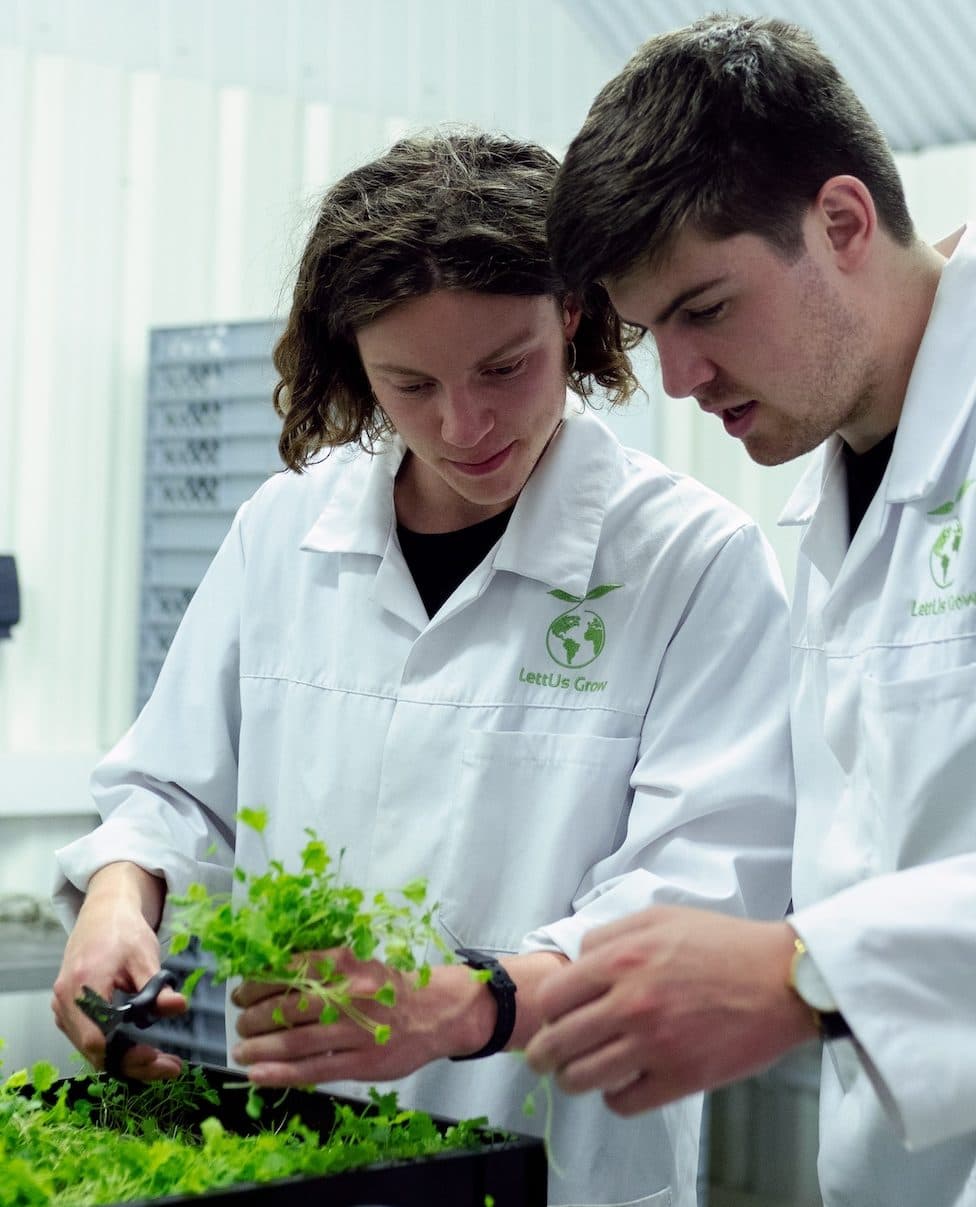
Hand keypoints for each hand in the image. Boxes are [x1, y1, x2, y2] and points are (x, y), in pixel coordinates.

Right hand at [51, 863, 186, 1079]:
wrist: (102, 914)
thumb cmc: (123, 931)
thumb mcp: (144, 955)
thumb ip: (157, 987)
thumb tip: (178, 1007)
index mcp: (82, 985)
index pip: (98, 1038)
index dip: (127, 1055)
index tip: (159, 1059)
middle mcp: (65, 1001)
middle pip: (94, 1050)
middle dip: (133, 1064)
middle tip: (169, 1067)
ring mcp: (63, 1007)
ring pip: (91, 1049)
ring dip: (125, 1059)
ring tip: (162, 1062)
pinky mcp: (69, 1010)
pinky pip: (89, 1039)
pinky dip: (114, 1049)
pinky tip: (141, 1050)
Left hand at [231, 947, 491, 1085]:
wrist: (437, 1011)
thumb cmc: (390, 987)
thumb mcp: (359, 964)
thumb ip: (322, 971)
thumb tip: (270, 980)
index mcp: (345, 963)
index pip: (290, 971)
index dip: (257, 983)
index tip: (241, 992)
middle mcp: (348, 994)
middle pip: (287, 1008)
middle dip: (254, 1018)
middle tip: (240, 1025)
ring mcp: (356, 1031)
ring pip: (296, 1042)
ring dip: (260, 1049)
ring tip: (241, 1052)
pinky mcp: (361, 1062)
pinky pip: (314, 1070)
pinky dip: (281, 1074)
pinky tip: (258, 1075)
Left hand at [524, 906, 815, 1115]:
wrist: (782, 979)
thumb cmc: (723, 944)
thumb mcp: (660, 918)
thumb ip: (611, 936)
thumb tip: (578, 961)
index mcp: (622, 959)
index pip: (553, 996)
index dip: (546, 1010)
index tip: (551, 1017)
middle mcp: (630, 1003)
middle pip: (558, 1041)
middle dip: (544, 1053)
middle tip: (546, 1058)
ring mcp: (654, 1045)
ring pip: (582, 1078)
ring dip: (573, 1079)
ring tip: (578, 1075)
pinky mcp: (680, 1079)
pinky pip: (622, 1102)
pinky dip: (614, 1097)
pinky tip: (622, 1083)